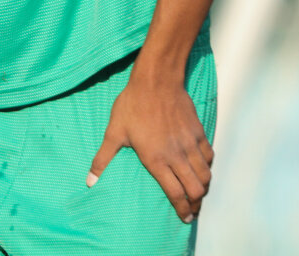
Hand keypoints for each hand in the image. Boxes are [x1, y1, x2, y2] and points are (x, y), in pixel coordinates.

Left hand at [87, 73, 213, 222]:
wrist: (156, 81)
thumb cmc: (132, 106)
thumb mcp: (114, 132)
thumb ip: (102, 159)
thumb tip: (89, 181)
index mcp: (156, 159)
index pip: (175, 193)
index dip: (181, 209)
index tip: (183, 218)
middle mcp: (177, 156)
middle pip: (196, 189)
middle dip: (196, 204)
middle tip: (192, 209)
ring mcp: (190, 144)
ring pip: (205, 175)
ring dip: (203, 187)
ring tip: (198, 193)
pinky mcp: (199, 133)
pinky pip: (209, 156)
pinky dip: (207, 167)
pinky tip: (201, 168)